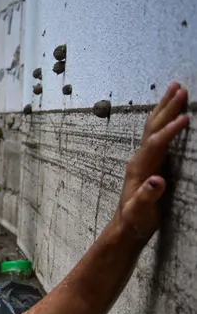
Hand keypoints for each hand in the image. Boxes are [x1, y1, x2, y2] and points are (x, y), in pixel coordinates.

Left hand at [118, 82, 188, 240]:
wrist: (126, 225)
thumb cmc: (134, 219)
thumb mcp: (140, 211)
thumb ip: (147, 196)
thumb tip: (156, 180)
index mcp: (139, 167)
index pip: (156, 143)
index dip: (170, 131)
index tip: (185, 118)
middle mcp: (139, 158)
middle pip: (154, 127)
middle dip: (167, 108)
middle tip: (181, 88)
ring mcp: (144, 157)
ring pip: (154, 126)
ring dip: (165, 107)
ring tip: (176, 88)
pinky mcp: (151, 160)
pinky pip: (158, 133)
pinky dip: (165, 118)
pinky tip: (171, 111)